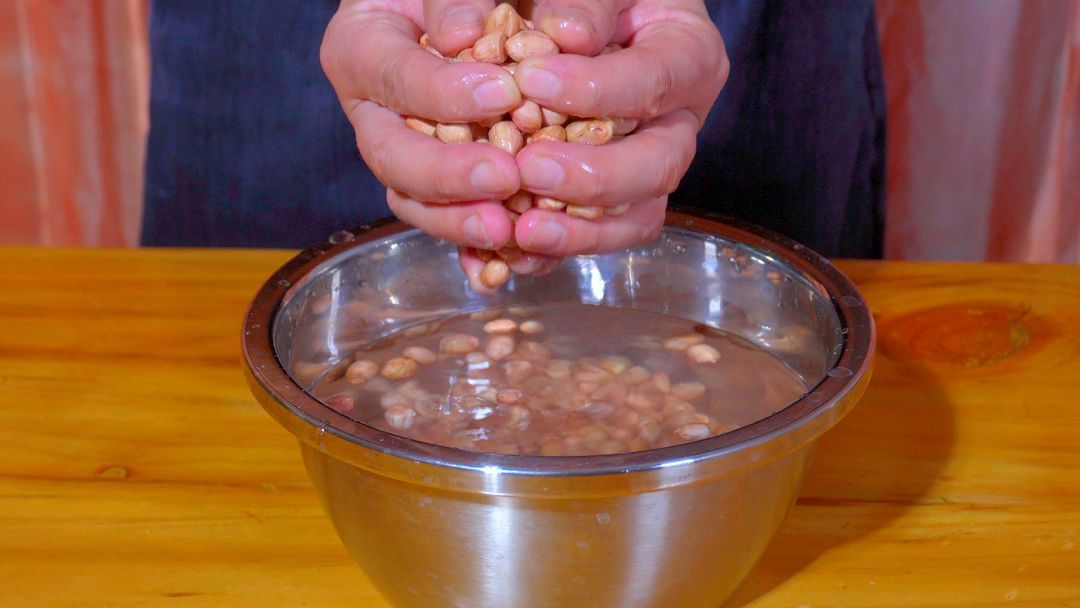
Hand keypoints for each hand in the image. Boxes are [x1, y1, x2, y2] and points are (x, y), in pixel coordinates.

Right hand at [320, 0, 524, 255]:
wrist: (482, 16)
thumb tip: (464, 33)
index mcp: (363, 49)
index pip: (391, 75)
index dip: (442, 92)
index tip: (502, 93)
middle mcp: (374, 112)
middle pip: (391, 155)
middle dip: (446, 175)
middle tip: (505, 177)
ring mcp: (407, 156)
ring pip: (416, 201)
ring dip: (460, 222)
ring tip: (508, 231)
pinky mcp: (442, 190)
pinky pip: (454, 225)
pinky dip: (483, 253)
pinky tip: (517, 264)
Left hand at [511, 0, 727, 256]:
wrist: (555, 21)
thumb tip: (565, 34)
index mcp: (685, 56)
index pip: (655, 80)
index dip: (598, 90)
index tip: (531, 81)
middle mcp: (674, 122)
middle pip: (660, 165)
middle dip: (597, 177)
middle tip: (531, 169)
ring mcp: (642, 170)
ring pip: (633, 219)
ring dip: (578, 232)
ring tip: (521, 232)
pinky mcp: (603, 204)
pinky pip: (587, 239)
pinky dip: (546, 253)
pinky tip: (504, 255)